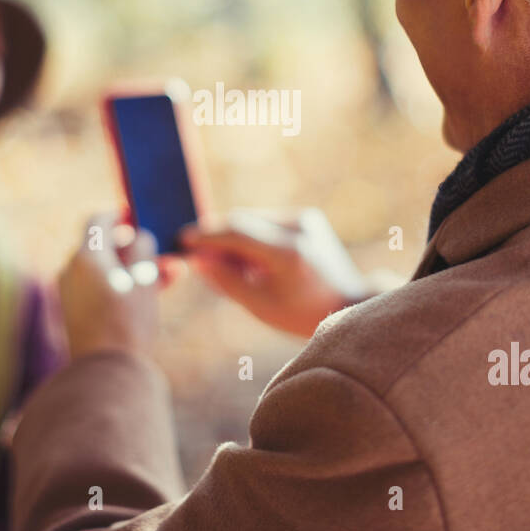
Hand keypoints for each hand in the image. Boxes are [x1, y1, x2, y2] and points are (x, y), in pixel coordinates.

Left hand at [57, 212, 162, 359]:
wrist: (105, 372)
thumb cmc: (128, 321)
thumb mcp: (144, 277)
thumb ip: (142, 247)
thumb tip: (138, 237)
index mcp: (85, 256)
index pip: (98, 222)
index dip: (119, 215)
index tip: (135, 216)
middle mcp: (71, 270)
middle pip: (103, 247)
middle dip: (134, 249)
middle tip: (161, 254)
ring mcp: (70, 293)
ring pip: (105, 270)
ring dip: (132, 270)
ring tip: (165, 279)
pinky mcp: (75, 313)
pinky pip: (99, 288)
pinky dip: (121, 286)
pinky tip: (148, 296)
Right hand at [180, 208, 369, 337]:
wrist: (346, 304)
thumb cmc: (300, 313)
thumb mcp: (259, 305)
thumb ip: (226, 281)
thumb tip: (196, 259)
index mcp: (289, 253)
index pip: (237, 231)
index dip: (207, 236)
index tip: (184, 240)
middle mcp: (300, 227)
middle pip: (242, 221)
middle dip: (217, 238)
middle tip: (199, 259)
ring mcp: (306, 218)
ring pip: (252, 220)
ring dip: (234, 238)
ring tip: (235, 270)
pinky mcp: (307, 217)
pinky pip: (265, 222)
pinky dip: (252, 237)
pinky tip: (255, 264)